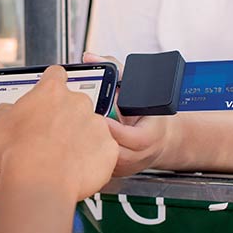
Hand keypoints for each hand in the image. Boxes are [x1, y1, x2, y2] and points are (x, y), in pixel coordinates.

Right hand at [0, 66, 118, 200]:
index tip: (48, 95)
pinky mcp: (108, 147)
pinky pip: (102, 150)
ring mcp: (97, 124)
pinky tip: (76, 168)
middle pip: (75, 103)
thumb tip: (7, 111)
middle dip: (65, 116)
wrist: (39, 181)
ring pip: (90, 127)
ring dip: (80, 137)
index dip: (50, 84)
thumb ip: (7, 110)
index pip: (55, 75)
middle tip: (50, 136)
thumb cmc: (17, 152)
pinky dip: (93, 158)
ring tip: (62, 157)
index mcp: (52, 91)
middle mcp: (78, 102)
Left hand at [83, 52, 171, 175]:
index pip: (130, 137)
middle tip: (75, 123)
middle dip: (93, 137)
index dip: (112, 127)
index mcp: (148, 136)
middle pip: (112, 151)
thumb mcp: (137, 88)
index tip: (97, 116)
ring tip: (71, 131)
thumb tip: (91, 58)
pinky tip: (73, 141)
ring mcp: (125, 168)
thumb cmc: (147, 113)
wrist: (161, 140)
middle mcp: (138, 156)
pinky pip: (97, 167)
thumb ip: (115, 70)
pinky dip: (84, 155)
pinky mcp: (114, 174)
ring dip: (86, 147)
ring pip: (102, 162)